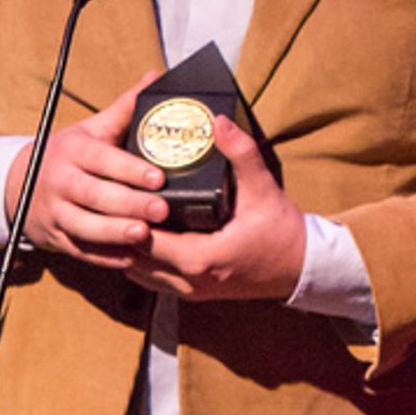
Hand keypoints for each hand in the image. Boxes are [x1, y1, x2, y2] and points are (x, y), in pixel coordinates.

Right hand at [5, 76, 168, 268]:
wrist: (17, 182)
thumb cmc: (68, 153)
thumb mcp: (91, 128)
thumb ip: (125, 107)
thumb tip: (155, 77)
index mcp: (73, 150)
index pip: (102, 160)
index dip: (130, 169)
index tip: (159, 178)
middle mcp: (60, 181)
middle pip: (94, 195)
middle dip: (129, 204)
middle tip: (162, 210)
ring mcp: (55, 212)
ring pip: (84, 226)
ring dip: (114, 233)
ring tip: (143, 236)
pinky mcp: (55, 238)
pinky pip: (79, 250)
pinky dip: (103, 257)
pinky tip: (128, 259)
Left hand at [126, 118, 307, 302]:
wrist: (302, 268)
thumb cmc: (282, 231)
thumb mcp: (263, 188)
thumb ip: (240, 153)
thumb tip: (219, 121)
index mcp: (201, 257)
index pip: (145, 239)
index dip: (129, 215)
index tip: (121, 188)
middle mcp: (190, 280)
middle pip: (135, 257)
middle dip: (121, 229)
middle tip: (113, 197)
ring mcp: (190, 291)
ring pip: (139, 274)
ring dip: (128, 247)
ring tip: (119, 215)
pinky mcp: (194, 293)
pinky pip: (153, 280)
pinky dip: (141, 261)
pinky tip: (137, 236)